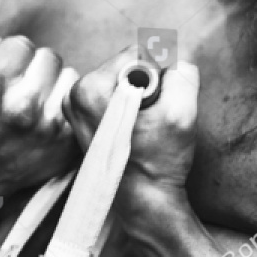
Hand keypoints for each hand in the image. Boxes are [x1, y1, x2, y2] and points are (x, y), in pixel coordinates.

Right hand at [0, 34, 79, 197]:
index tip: (2, 71)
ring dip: (53, 85)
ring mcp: (48, 128)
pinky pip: (76, 103)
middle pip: (48, 58)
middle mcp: (22, 109)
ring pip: (67, 77)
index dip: (9, 55)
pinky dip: (63, 105)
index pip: (21, 45)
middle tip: (18, 86)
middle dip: (33, 67)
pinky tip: (45, 117)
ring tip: (32, 102)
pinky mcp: (67, 142)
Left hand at [67, 50, 198, 197]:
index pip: (137, 53)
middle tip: (153, 119)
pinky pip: (116, 95)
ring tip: (145, 127)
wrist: (145, 203)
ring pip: (123, 80)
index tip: (159, 107)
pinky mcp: (84, 118)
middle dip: (149, 85)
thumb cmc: (159, 163)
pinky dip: (132, 106)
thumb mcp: (181, 111)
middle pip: (127, 65)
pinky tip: (137, 131)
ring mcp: (76, 108)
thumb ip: (182, 72)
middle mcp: (74, 95)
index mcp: (89, 89)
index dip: (160, 76)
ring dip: (142, 96)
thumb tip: (174, 58)